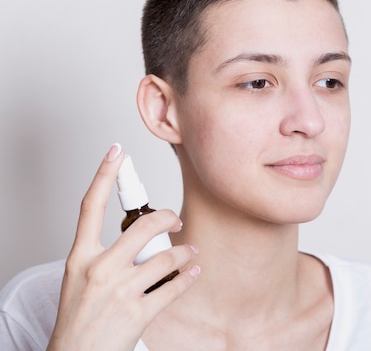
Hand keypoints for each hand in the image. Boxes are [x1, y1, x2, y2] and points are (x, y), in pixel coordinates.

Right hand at [47, 144, 199, 350]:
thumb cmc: (78, 318)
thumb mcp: (79, 280)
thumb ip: (103, 256)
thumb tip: (139, 240)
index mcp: (80, 258)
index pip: (90, 206)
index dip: (104, 175)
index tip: (117, 152)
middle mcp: (99, 269)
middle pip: (143, 226)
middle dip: (168, 217)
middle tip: (176, 219)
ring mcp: (119, 291)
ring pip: (167, 257)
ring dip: (186, 253)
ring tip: (191, 254)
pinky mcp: (137, 313)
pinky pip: (174, 287)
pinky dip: (188, 279)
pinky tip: (192, 274)